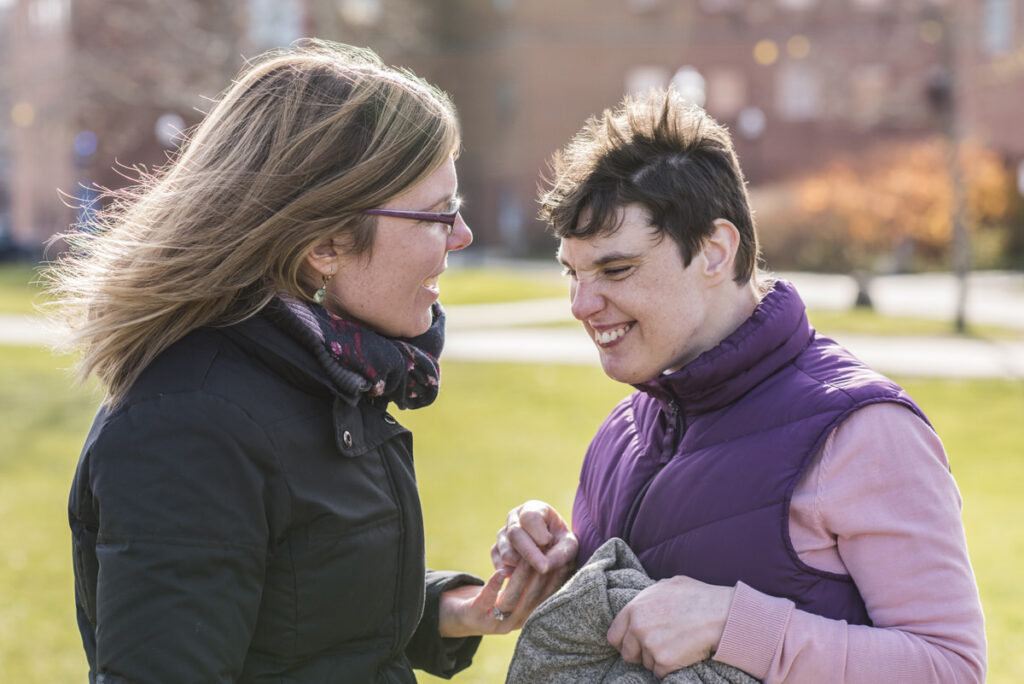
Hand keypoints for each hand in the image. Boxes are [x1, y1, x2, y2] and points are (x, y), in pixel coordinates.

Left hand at [438, 564, 573, 636]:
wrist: (454, 614)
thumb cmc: (489, 597)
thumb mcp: (513, 591)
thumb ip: (531, 582)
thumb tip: (559, 561)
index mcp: (525, 617)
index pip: (545, 600)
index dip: (555, 580)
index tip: (563, 561)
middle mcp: (512, 623)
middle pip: (531, 600)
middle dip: (541, 577)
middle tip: (547, 556)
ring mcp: (493, 622)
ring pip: (510, 600)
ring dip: (520, 579)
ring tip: (526, 560)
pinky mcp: (473, 616)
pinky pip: (486, 601)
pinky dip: (494, 586)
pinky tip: (500, 571)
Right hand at [491, 500, 576, 574]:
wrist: (552, 551)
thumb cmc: (562, 544)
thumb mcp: (569, 546)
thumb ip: (561, 554)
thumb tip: (544, 567)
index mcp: (532, 509)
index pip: (529, 517)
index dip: (537, 531)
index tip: (548, 543)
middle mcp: (513, 518)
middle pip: (514, 534)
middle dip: (529, 553)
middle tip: (543, 568)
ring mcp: (502, 534)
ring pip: (506, 552)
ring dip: (522, 565)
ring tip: (538, 569)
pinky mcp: (495, 550)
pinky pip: (499, 564)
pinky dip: (512, 573)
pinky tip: (526, 576)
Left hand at [607, 575, 735, 678]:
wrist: (721, 615)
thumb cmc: (698, 597)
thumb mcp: (669, 585)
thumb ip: (650, 596)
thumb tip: (645, 602)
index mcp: (635, 608)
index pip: (614, 635)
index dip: (624, 640)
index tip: (634, 643)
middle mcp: (638, 627)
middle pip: (627, 653)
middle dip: (639, 653)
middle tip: (657, 648)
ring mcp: (649, 645)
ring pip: (645, 664)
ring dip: (657, 660)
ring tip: (675, 646)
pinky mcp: (663, 662)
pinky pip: (659, 673)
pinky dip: (669, 669)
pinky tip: (681, 655)